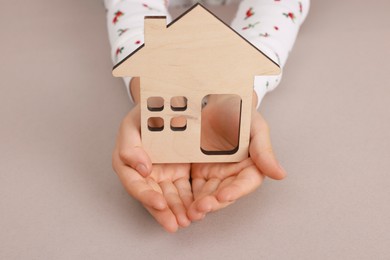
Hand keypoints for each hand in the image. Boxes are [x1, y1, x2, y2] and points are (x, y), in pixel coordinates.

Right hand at [112, 104, 192, 231]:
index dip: (146, 196)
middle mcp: (144, 173)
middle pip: (152, 196)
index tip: (159, 203)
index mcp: (127, 163)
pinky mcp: (178, 174)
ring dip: (177, 211)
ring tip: (186, 222)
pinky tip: (196, 210)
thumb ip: (130, 146)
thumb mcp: (132, 123)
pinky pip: (184, 191)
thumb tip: (142, 169)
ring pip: (169, 198)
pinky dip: (189, 202)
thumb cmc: (144, 113)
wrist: (163, 104)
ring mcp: (162, 175)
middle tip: (173, 224)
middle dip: (163, 212)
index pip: (135, 184)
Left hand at [187, 93, 285, 220]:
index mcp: (250, 165)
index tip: (224, 195)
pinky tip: (181, 205)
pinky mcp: (199, 173)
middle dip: (214, 202)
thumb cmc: (240, 112)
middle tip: (201, 207)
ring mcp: (215, 174)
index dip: (236, 191)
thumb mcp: (255, 126)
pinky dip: (187, 199)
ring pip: (209, 195)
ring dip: (200, 204)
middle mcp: (233, 174)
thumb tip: (280, 174)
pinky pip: (193, 188)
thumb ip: (264, 150)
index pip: (246, 182)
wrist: (217, 101)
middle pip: (225, 193)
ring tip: (190, 211)